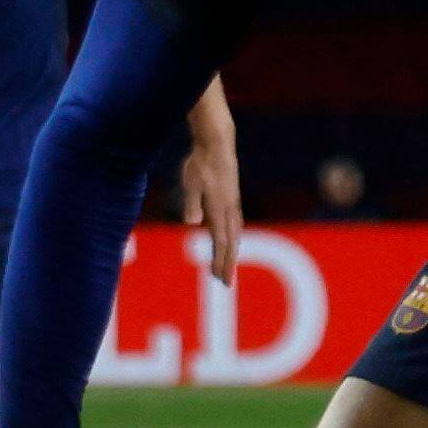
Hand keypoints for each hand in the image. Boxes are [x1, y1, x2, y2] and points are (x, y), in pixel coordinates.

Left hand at [178, 107, 245, 266]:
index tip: (219, 278)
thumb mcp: (190, 181)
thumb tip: (191, 222)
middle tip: (224, 283)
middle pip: (231, 242)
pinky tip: (231, 241)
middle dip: (227, 264)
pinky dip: (233, 239)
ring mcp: (233, 204)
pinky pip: (236, 225)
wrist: (217, 143)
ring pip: (235, 234)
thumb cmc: (200, 162)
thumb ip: (192, 202)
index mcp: (219, 208)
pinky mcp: (233, 198)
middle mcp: (229, 209)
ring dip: (231, 253)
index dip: (221, 261)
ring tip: (227, 267)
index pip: (221, 241)